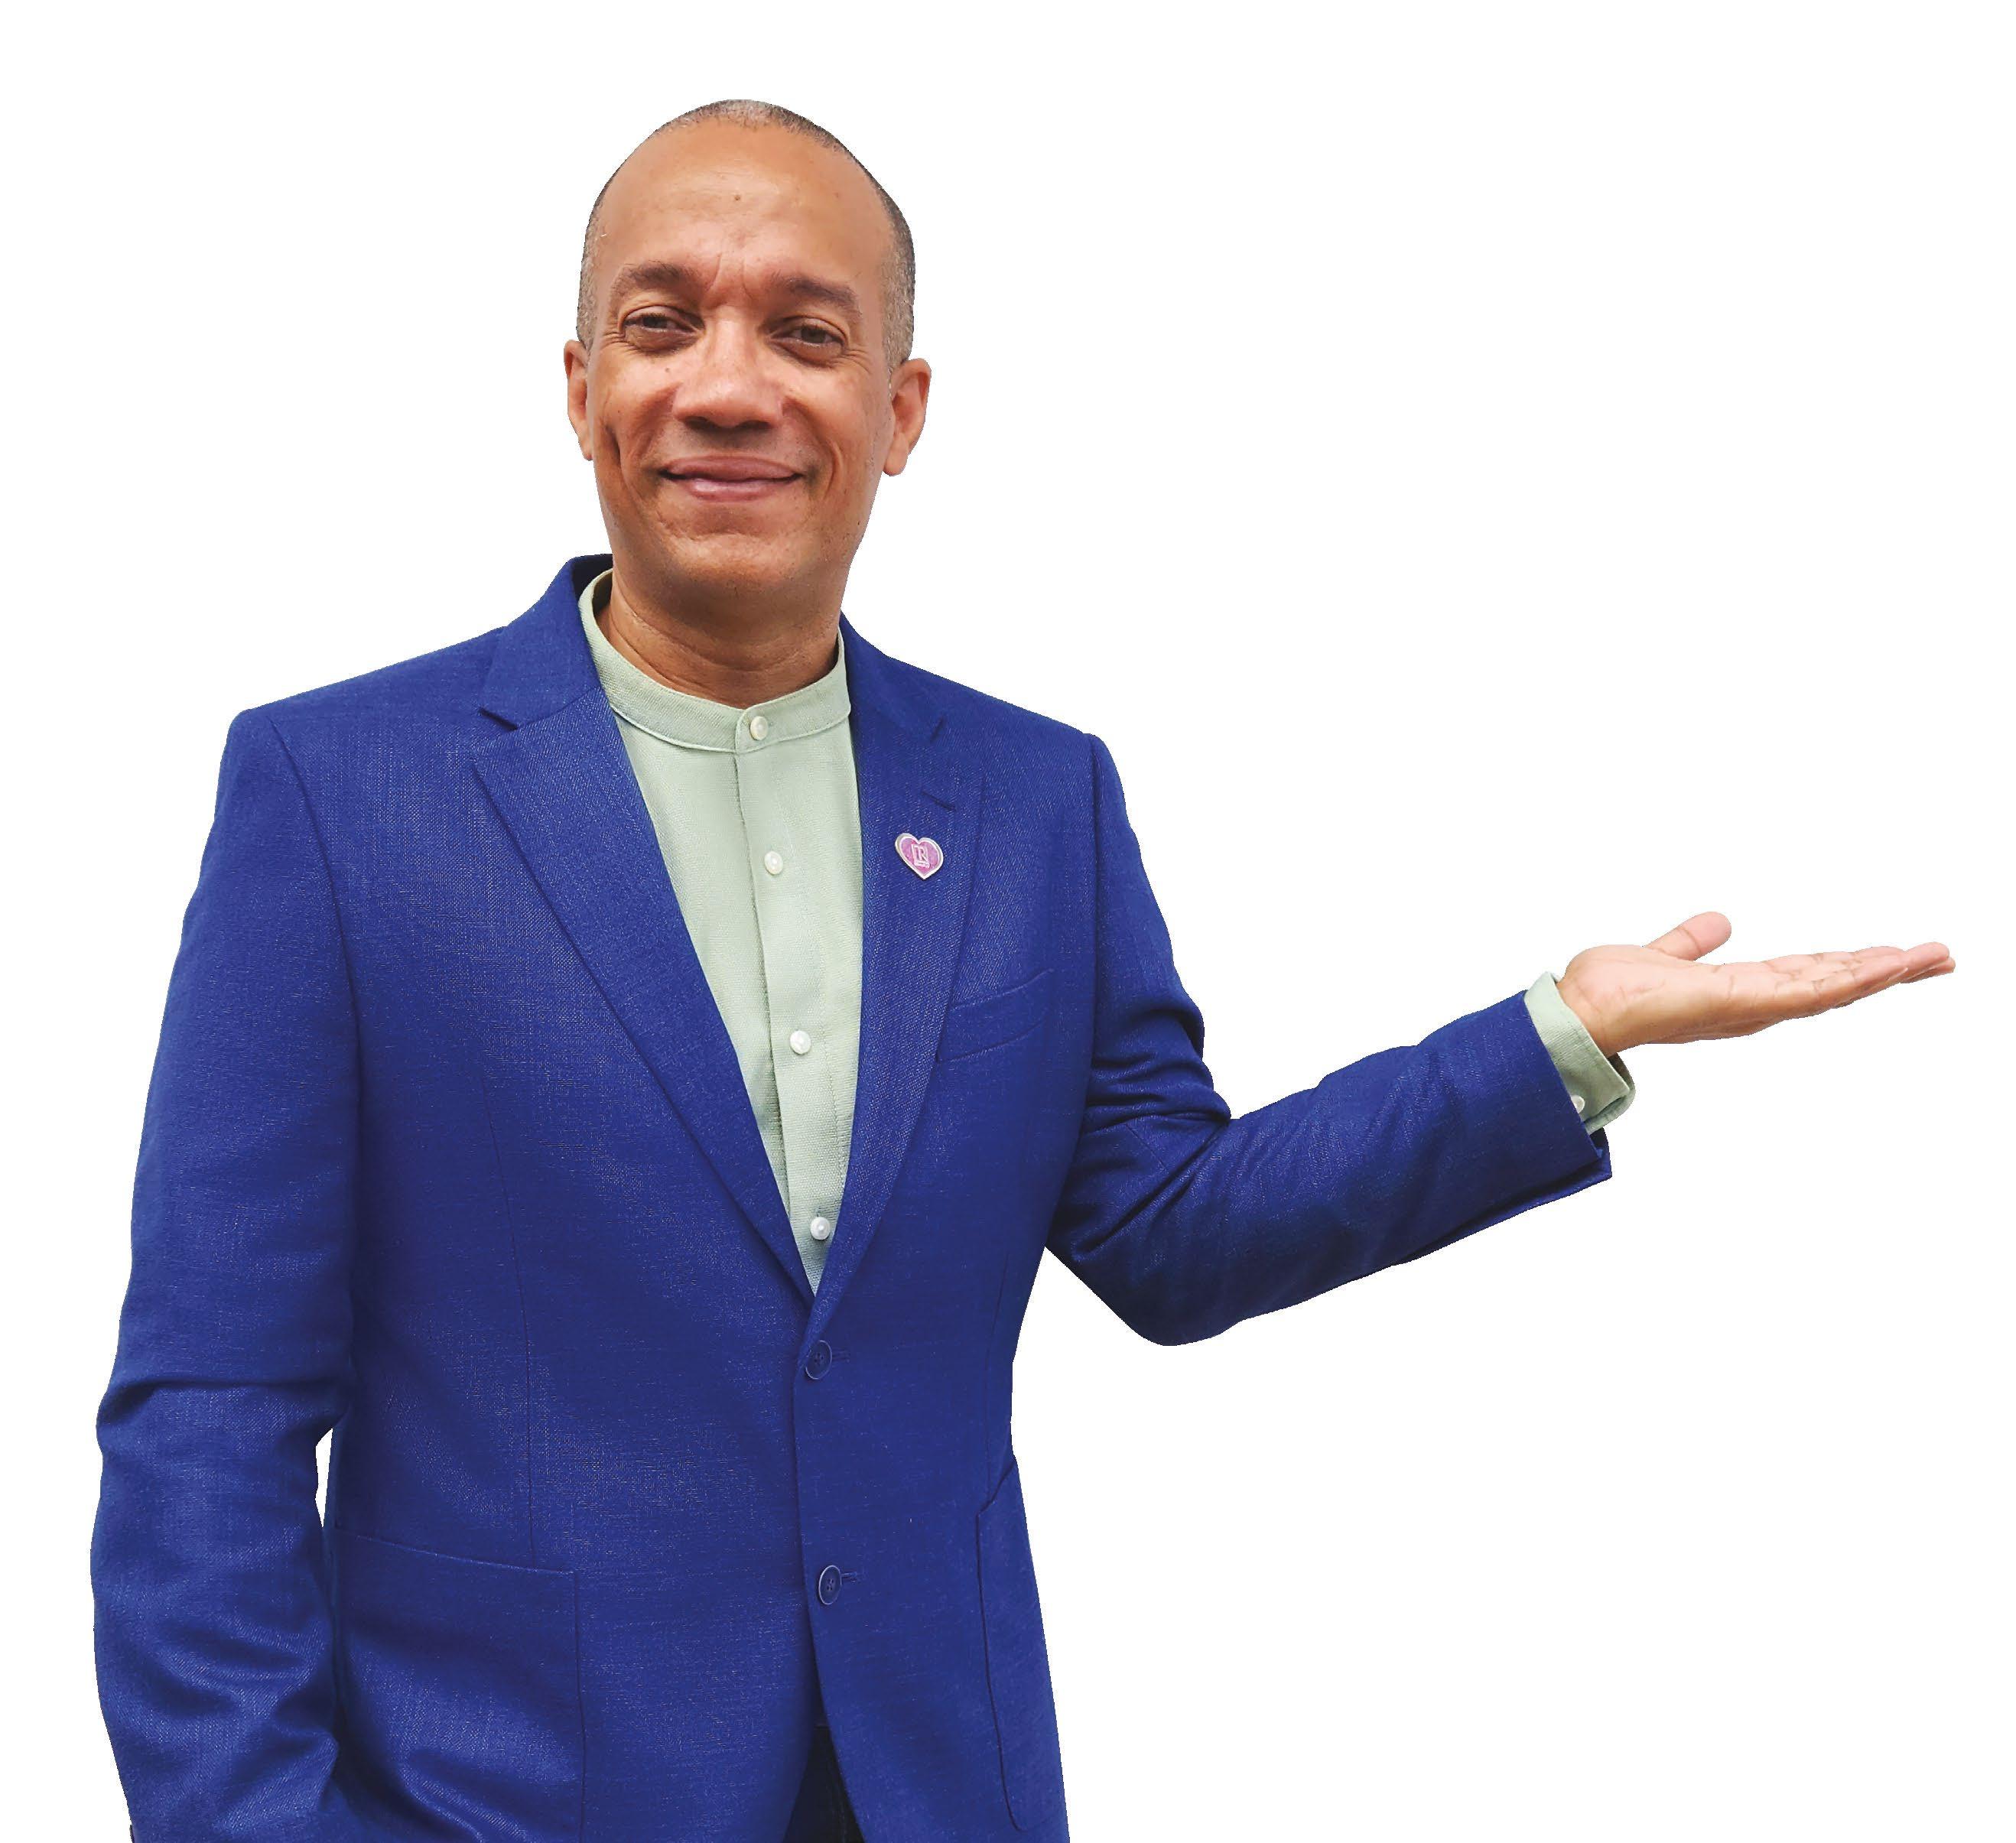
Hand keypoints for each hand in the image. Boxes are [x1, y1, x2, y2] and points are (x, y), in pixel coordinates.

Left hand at [1555, 911, 1953, 1057]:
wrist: (1580, 1012)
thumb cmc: (1611, 993)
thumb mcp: (1666, 956)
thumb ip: (1691, 943)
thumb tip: (1718, 922)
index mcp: (1741, 991)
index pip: (1811, 976)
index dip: (1854, 965)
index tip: (1895, 953)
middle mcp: (1754, 1005)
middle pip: (1835, 984)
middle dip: (1887, 971)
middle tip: (1940, 957)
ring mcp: (1751, 1006)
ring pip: (1833, 987)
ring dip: (1884, 972)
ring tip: (1932, 957)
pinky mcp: (1740, 1002)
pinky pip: (1805, 991)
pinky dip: (1847, 979)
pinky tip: (1882, 966)